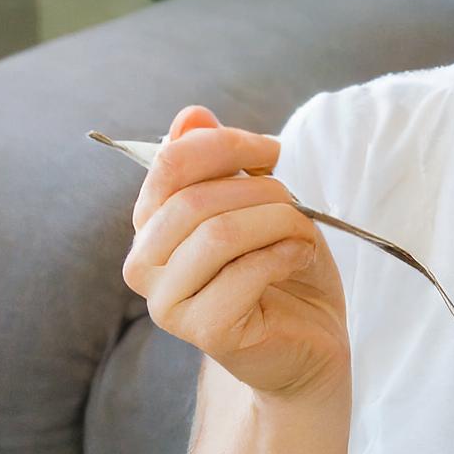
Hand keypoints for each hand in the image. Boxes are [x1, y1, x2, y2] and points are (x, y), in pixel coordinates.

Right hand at [120, 104, 347, 405]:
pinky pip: (244, 274)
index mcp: (150, 225)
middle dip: (258, 189)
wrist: (309, 339)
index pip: (169, 164)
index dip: (225, 145)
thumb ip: (218, 162)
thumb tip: (191, 114)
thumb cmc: (280, 266)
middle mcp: (144, 264)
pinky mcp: (203, 331)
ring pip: (219, 235)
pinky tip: (298, 256)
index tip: (271, 150)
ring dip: (276, 221)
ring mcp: (168, 303)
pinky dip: (284, 254)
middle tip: (294, 201)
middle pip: (193, 200)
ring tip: (301, 230)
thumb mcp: (254, 202)